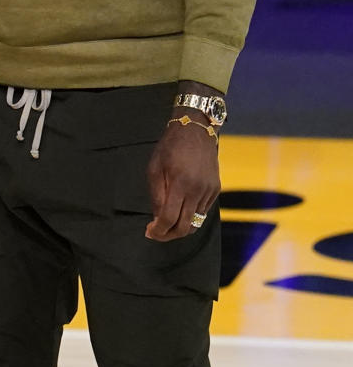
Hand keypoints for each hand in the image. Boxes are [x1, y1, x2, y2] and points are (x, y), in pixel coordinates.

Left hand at [145, 119, 219, 240]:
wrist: (195, 131)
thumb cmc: (170, 148)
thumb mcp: (154, 168)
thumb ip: (156, 195)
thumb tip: (157, 219)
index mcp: (180, 184)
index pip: (169, 218)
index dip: (158, 231)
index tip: (149, 232)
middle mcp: (198, 190)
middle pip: (185, 227)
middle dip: (169, 235)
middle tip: (157, 233)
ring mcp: (209, 191)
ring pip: (196, 223)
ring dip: (180, 228)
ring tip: (166, 224)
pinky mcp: (216, 189)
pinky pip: (203, 212)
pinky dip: (191, 217)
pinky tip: (180, 210)